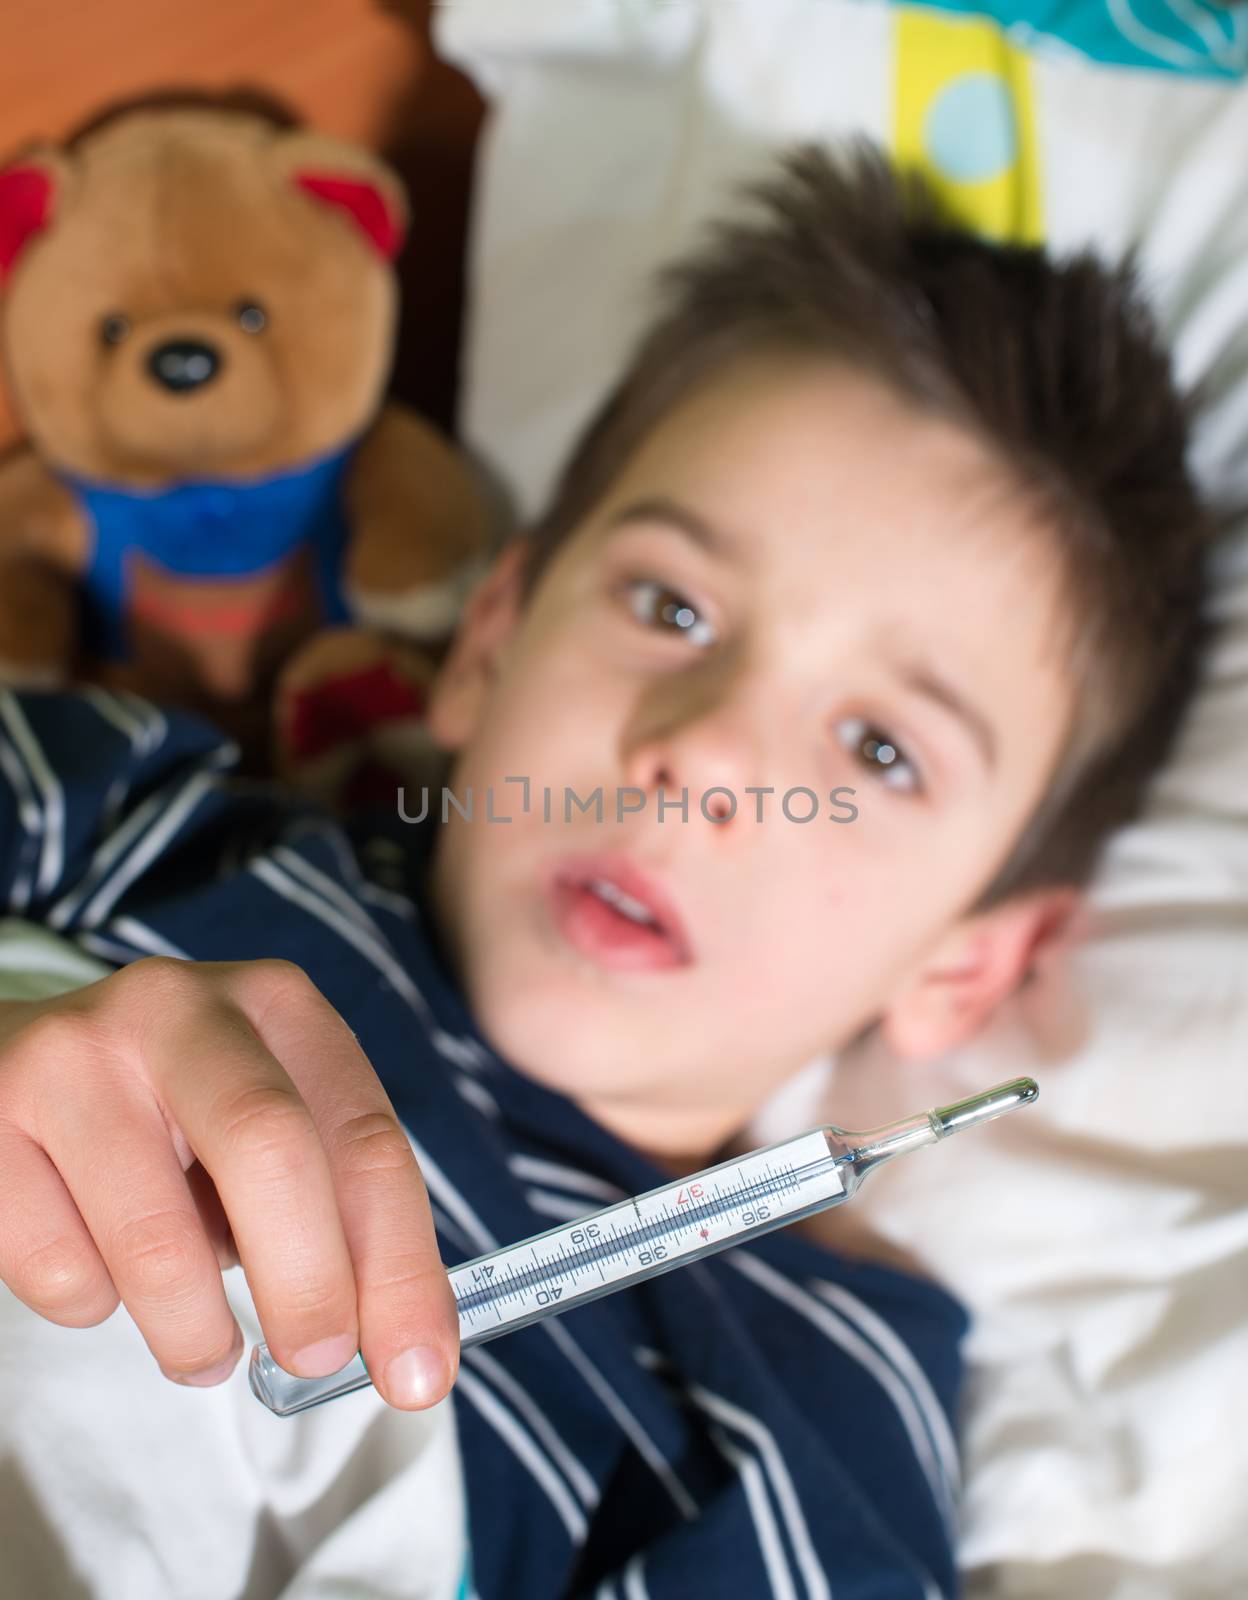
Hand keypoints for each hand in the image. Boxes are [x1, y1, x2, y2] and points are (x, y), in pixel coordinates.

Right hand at [0, 958, 458, 1408]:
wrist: (12, 1064)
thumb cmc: (173, 1115)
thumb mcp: (269, 1124)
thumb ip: (337, 1210)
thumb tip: (405, 1347)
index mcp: (277, 1003)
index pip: (366, 1137)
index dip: (401, 1264)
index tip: (419, 1369)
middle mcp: (177, 1007)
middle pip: (270, 1149)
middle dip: (309, 1283)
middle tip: (316, 1363)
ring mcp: (72, 1055)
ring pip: (157, 1237)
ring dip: (195, 1330)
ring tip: (203, 1348)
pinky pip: (59, 1269)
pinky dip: (95, 1306)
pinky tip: (99, 1261)